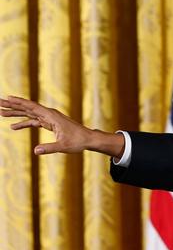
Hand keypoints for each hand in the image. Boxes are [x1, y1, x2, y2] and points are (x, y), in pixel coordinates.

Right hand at [0, 96, 124, 157]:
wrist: (88, 139)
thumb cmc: (78, 141)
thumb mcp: (63, 146)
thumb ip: (49, 148)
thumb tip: (35, 151)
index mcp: (51, 116)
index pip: (32, 107)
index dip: (19, 102)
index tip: (7, 98)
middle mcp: (49, 114)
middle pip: (28, 108)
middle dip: (13, 106)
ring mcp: (49, 119)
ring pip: (29, 114)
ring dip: (16, 114)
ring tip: (1, 113)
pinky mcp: (50, 124)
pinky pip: (34, 122)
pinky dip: (24, 123)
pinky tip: (14, 127)